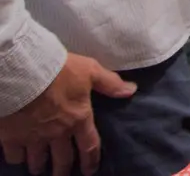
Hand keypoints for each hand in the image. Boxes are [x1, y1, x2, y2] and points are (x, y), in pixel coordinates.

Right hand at [0, 53, 134, 175]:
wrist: (24, 73)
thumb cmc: (60, 70)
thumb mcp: (90, 71)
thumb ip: (110, 83)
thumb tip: (131, 90)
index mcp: (78, 119)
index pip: (89, 146)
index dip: (91, 161)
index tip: (89, 171)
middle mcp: (57, 134)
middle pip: (62, 160)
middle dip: (62, 170)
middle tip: (61, 175)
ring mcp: (33, 138)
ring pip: (37, 160)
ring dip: (39, 166)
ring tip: (39, 169)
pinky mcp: (11, 138)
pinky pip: (14, 156)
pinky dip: (16, 158)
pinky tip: (18, 157)